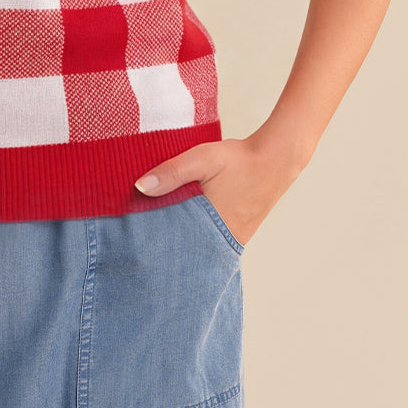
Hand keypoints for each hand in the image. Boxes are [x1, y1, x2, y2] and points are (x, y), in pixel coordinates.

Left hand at [133, 130, 308, 246]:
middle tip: (138, 238)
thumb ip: (171, 172)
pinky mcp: (237, 234)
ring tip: (156, 230)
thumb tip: (139, 187)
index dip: (152, 241)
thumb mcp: (201, 158)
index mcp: (209, 225)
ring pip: (197, 245)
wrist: (275, 160)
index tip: (132, 236)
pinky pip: (210, 239)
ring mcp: (231, 240)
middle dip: (163, 244)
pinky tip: (182, 222)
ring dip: (179, 238)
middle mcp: (221, 240)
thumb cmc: (237, 159)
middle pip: (183, 248)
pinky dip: (195, 233)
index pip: (172, 243)